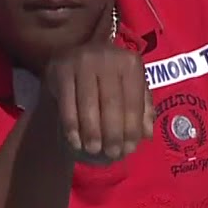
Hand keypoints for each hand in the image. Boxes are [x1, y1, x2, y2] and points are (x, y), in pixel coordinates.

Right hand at [40, 42, 154, 164]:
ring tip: (94, 150)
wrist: (74, 53)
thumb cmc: (109, 75)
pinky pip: (67, 103)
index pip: (133, 101)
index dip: (132, 128)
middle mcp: (108, 57)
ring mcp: (82, 61)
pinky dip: (72, 126)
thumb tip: (147, 135)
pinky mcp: (61, 69)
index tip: (128, 150)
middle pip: (112, 104)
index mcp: (130, 62)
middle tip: (111, 154)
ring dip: (92, 132)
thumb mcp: (129, 85)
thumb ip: (142, 108)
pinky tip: (75, 141)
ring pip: (88, 105)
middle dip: (113, 134)